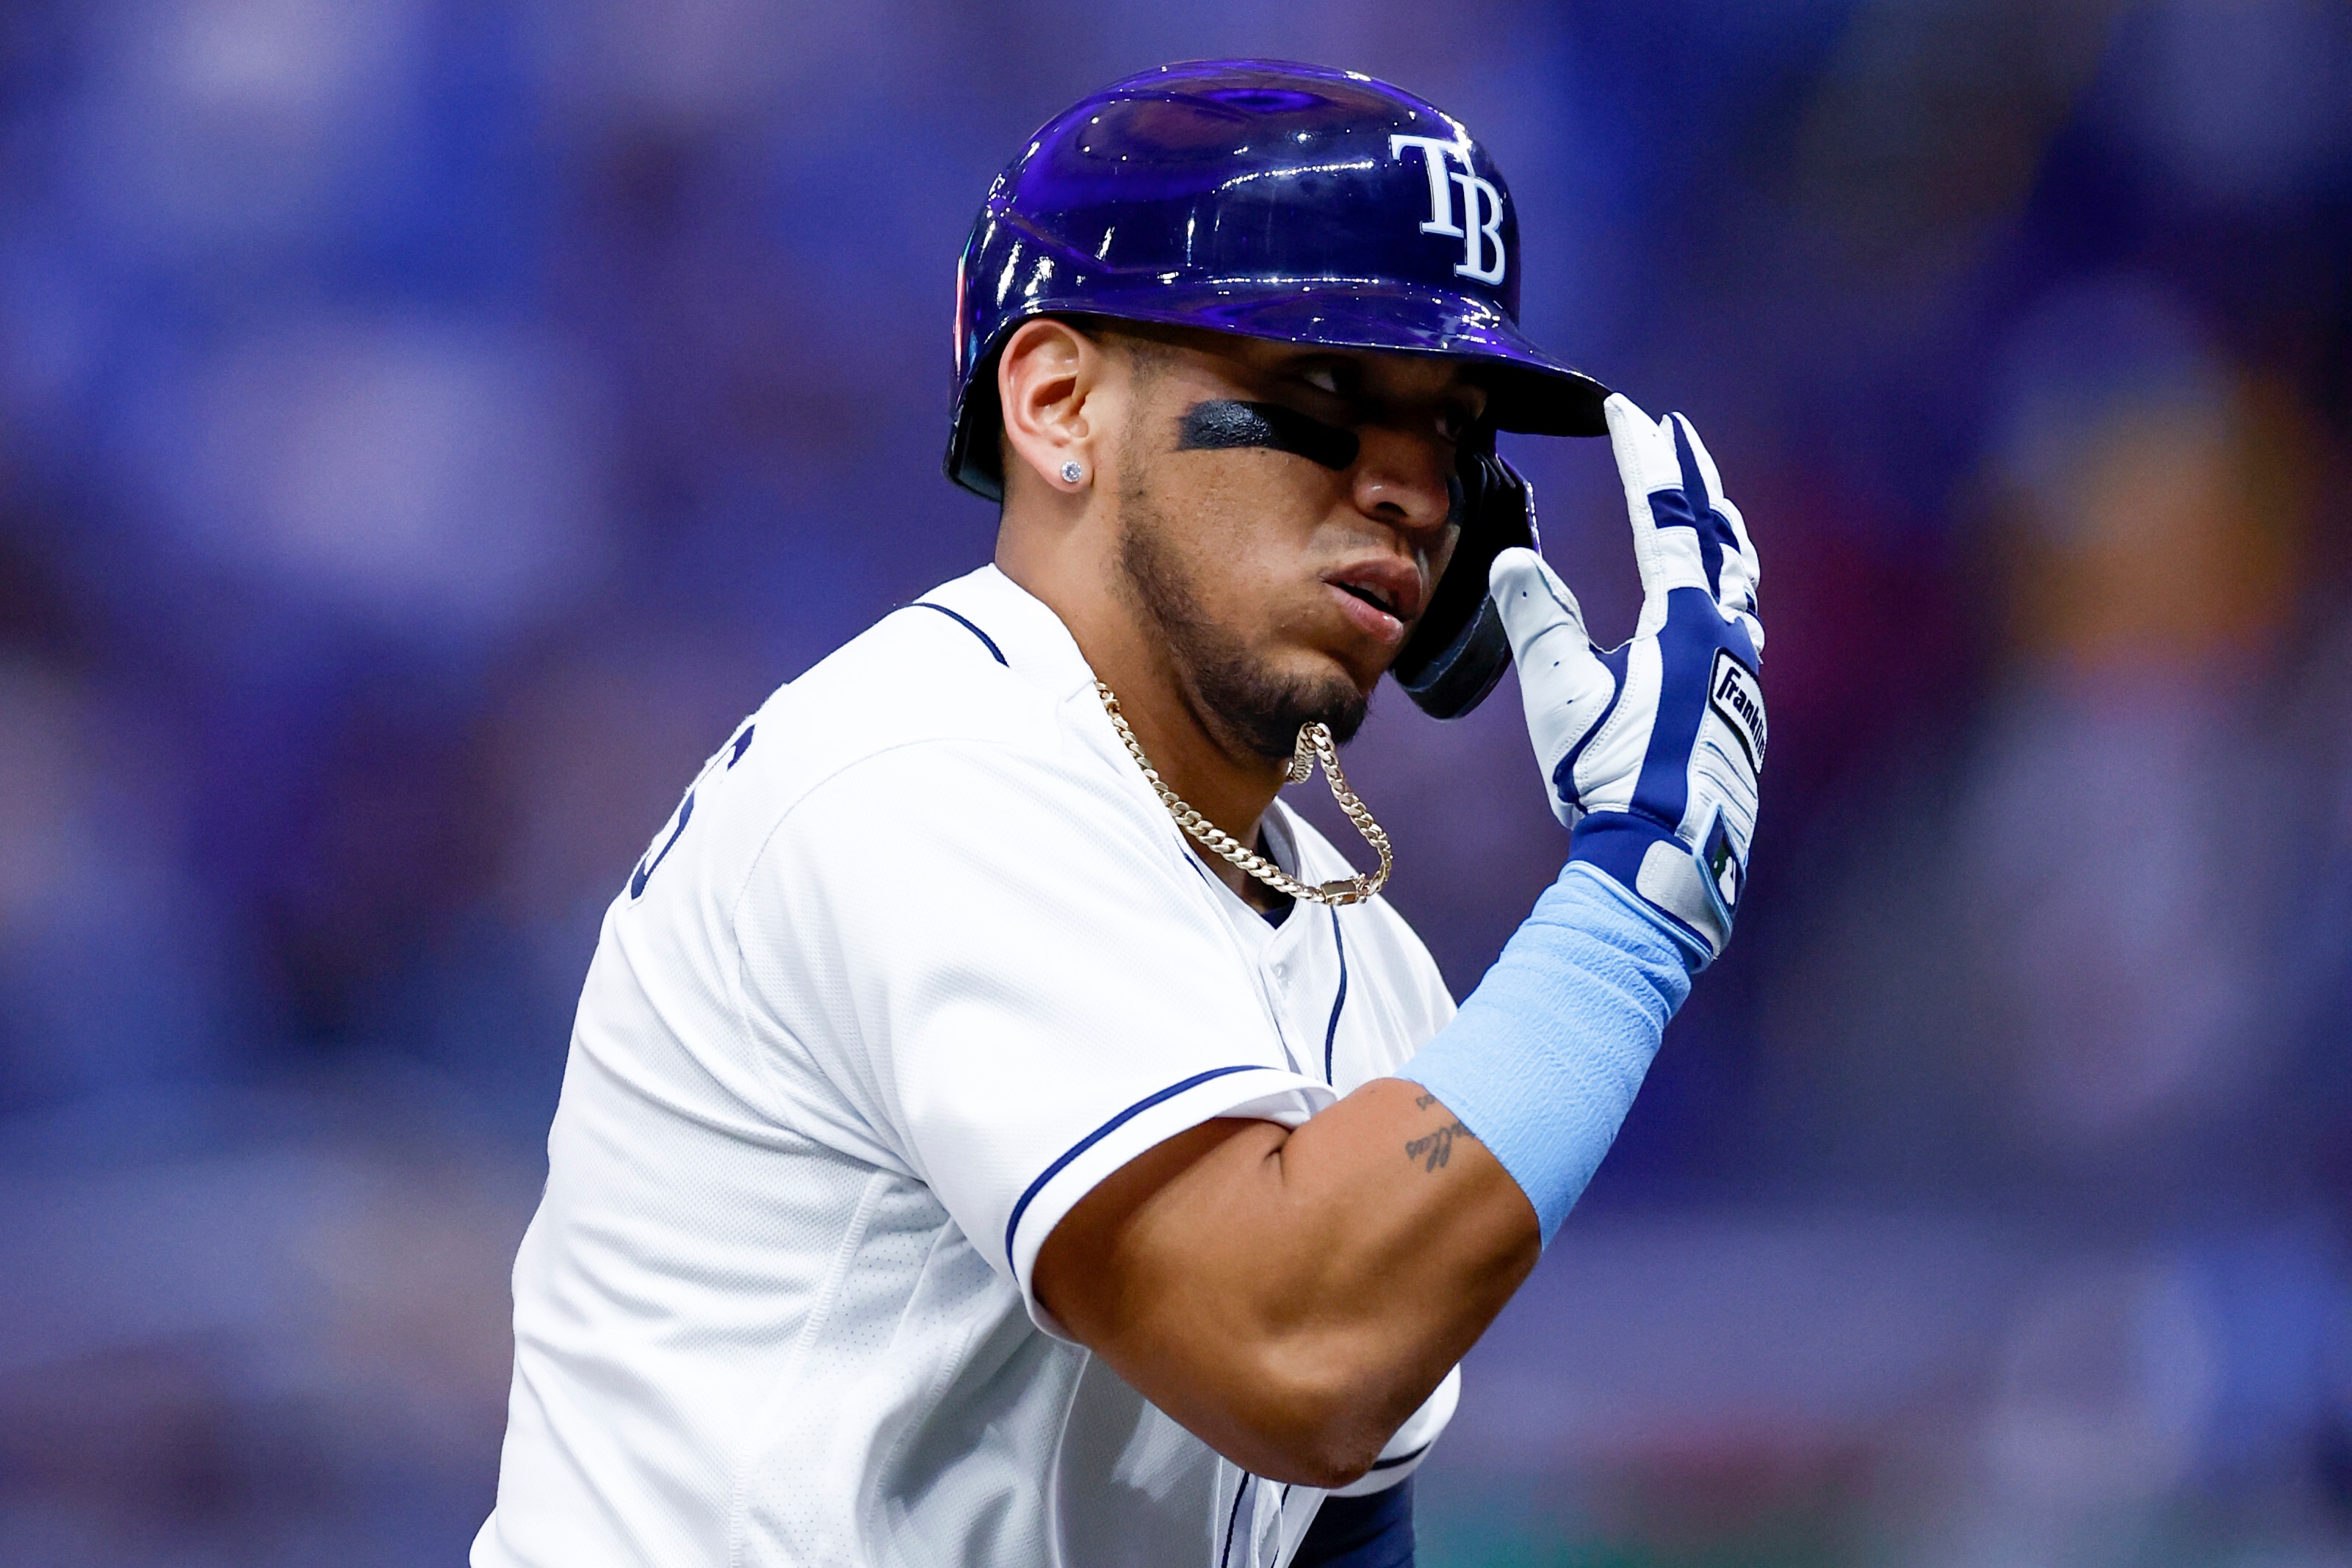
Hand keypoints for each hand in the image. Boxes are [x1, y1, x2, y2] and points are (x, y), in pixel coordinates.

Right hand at [1489, 394, 1763, 964]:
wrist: (1668, 853)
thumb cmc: (1612, 773)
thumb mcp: (1563, 692)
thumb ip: (1539, 619)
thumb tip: (1514, 560)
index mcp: (1686, 619)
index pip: (1666, 517)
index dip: (1645, 458)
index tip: (1630, 410)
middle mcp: (1726, 633)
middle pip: (1719, 534)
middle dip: (1694, 478)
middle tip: (1678, 434)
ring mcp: (1742, 671)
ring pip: (1741, 578)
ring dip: (1720, 532)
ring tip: (1708, 507)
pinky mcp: (1740, 706)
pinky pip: (1740, 621)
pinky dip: (1724, 586)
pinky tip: (1713, 603)